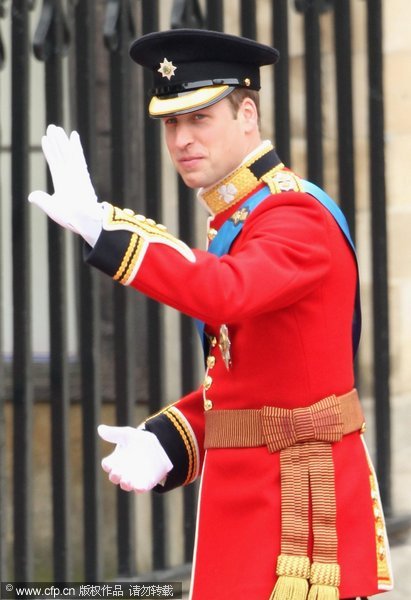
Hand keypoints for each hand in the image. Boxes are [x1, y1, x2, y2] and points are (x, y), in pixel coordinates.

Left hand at [28, 124, 102, 245]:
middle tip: (52, 127)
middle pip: (61, 154)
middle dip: (56, 141)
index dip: (50, 152)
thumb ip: (42, 200)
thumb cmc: (70, 217)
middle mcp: (70, 176)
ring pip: (67, 152)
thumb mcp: (52, 208)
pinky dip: (74, 145)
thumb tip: (31, 196)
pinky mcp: (82, 173)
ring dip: (61, 140)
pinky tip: (73, 135)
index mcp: (62, 183)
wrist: (84, 220)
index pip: (54, 163)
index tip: (46, 140)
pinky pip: (77, 156)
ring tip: (56, 128)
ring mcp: (76, 174)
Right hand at [97, 424, 172, 492]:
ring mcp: (133, 478)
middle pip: (114, 477)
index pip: (107, 464)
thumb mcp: (127, 434)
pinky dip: (139, 488)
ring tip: (127, 481)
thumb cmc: (138, 441)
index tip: (108, 463)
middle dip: (115, 475)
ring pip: (126, 485)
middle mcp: (122, 471)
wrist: (158, 446)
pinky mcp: (144, 483)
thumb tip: (100, 428)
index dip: (107, 465)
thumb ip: (114, 433)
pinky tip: (140, 487)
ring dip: (126, 484)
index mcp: (115, 460)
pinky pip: (140, 488)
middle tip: (118, 472)